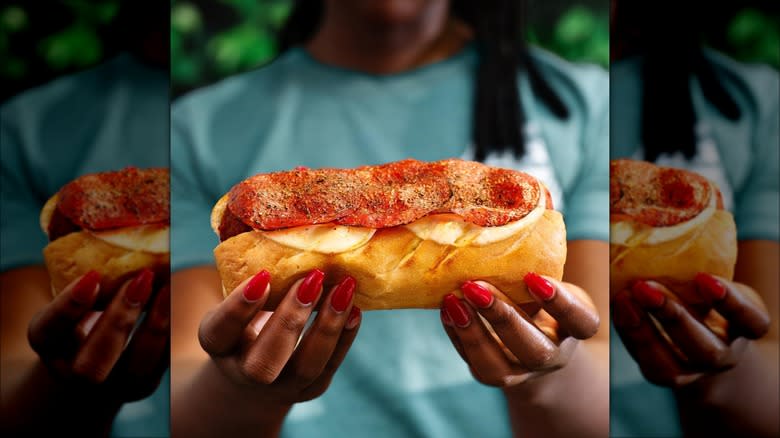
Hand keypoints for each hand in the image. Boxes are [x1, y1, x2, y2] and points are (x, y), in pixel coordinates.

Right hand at [27, 268, 169, 403]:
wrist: (95, 364)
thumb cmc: (81, 317)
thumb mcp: (72, 301)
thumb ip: (84, 278)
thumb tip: (103, 229)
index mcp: (49, 345)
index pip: (47, 330)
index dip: (68, 306)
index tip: (93, 276)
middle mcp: (74, 373)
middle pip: (91, 364)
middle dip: (118, 320)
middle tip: (142, 279)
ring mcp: (111, 385)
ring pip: (135, 368)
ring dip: (155, 325)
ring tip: (168, 287)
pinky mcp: (143, 384)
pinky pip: (161, 361)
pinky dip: (171, 329)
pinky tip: (177, 299)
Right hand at [197, 269, 360, 405]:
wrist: (252, 372)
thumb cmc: (246, 319)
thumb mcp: (237, 301)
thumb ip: (252, 277)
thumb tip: (281, 228)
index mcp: (218, 345)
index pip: (220, 331)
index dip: (238, 308)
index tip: (263, 276)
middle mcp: (245, 373)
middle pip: (263, 363)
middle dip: (290, 320)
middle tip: (311, 279)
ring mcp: (281, 386)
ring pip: (306, 367)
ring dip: (328, 325)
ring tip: (344, 287)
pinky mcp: (312, 388)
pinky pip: (331, 364)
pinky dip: (346, 335)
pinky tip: (355, 307)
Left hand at [440, 273, 599, 386]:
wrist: (533, 339)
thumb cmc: (541, 298)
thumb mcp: (549, 281)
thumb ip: (540, 261)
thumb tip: (527, 214)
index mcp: (575, 329)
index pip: (580, 321)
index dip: (560, 303)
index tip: (534, 278)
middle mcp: (551, 356)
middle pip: (534, 349)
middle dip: (502, 317)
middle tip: (474, 286)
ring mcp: (519, 371)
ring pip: (496, 367)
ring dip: (472, 332)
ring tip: (452, 300)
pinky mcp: (490, 374)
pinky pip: (471, 361)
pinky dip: (456, 334)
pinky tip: (447, 309)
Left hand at [612, 273, 769, 386]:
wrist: (702, 338)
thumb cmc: (708, 298)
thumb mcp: (715, 284)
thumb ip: (703, 273)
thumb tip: (671, 226)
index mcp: (746, 328)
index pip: (750, 320)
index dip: (730, 302)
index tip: (704, 278)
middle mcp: (722, 355)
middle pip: (705, 349)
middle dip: (672, 316)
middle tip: (644, 287)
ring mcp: (692, 371)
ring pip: (669, 366)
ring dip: (642, 331)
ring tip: (623, 298)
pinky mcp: (664, 374)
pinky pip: (647, 363)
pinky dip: (629, 334)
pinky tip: (619, 308)